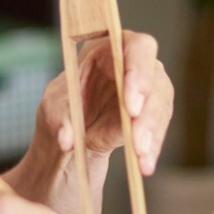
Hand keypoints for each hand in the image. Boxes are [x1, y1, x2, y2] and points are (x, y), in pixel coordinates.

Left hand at [35, 30, 171, 174]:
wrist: (73, 129)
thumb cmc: (65, 105)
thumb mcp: (53, 107)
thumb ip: (59, 119)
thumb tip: (66, 140)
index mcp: (112, 47)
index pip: (136, 48)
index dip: (138, 71)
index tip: (131, 102)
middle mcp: (137, 65)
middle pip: (155, 78)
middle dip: (148, 110)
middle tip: (137, 137)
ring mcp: (149, 90)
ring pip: (160, 107)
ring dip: (152, 134)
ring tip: (140, 157)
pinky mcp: (152, 115)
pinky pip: (157, 130)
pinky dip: (151, 149)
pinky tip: (145, 165)